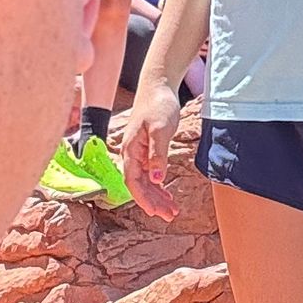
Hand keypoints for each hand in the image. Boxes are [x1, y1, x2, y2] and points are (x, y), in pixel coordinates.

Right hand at [121, 78, 182, 219]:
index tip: (156, 211)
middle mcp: (131, 154)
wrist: (157, 86)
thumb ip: (158, 154)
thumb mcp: (160, 129)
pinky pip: (149, 173)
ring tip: (172, 210)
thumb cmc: (158, 105)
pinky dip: (158, 185)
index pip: (133, 182)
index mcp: (130, 151)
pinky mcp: (146, 149)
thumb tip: (157, 178)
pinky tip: (167, 193)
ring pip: (145, 181)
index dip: (143, 198)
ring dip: (157, 196)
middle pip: (139, 185)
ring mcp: (138, 153)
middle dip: (154, 202)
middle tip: (170, 215)